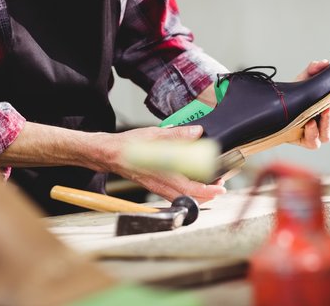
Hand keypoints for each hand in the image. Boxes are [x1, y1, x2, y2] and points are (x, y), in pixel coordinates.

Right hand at [102, 125, 225, 202]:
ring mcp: (157, 187)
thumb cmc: (128, 145)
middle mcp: (160, 183)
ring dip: (198, 194)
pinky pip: (173, 194)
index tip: (220, 187)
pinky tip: (192, 184)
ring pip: (181, 197)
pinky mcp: (154, 186)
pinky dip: (186, 192)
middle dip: (208, 194)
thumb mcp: (154, 135)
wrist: (109, 154)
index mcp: (162, 172)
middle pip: (189, 197)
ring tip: (210, 185)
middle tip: (220, 186)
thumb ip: (177, 135)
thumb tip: (196, 132)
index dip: (208, 190)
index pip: (190, 188)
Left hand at [292, 59, 329, 148]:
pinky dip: (313, 132)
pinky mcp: (308, 141)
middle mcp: (329, 120)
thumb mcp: (303, 79)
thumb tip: (324, 63)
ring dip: (329, 119)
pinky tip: (310, 123)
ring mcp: (320, 132)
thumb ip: (313, 69)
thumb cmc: (294, 96)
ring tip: (325, 108)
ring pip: (329, 129)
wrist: (275, 112)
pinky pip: (314, 140)